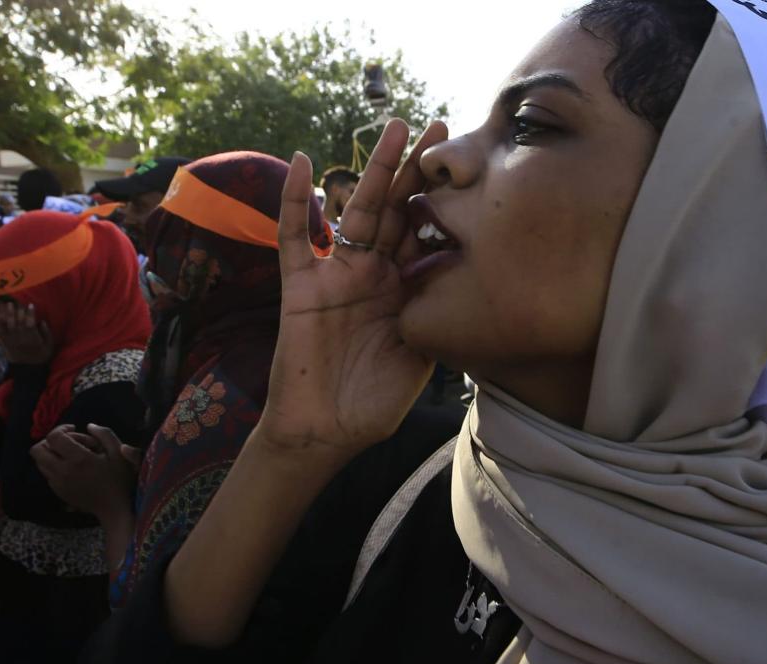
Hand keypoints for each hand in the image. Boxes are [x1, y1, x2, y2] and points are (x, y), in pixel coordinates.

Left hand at [0, 301, 53, 363]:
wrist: (28, 369)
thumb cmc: (40, 355)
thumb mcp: (49, 345)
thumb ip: (47, 333)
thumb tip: (42, 321)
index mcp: (31, 337)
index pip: (29, 323)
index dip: (30, 314)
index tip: (30, 304)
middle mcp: (18, 337)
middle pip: (14, 322)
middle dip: (12, 311)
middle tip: (11, 301)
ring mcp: (8, 338)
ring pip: (2, 324)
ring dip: (0, 313)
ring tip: (0, 303)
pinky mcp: (1, 340)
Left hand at [31, 423, 140, 520]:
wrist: (115, 509)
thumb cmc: (120, 480)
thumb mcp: (119, 452)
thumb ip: (104, 434)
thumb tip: (89, 426)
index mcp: (78, 459)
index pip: (53, 437)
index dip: (60, 428)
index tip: (73, 429)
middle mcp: (63, 471)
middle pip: (37, 450)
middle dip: (49, 441)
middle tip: (66, 442)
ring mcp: (58, 483)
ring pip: (40, 463)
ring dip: (50, 454)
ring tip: (69, 455)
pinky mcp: (58, 492)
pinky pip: (47, 474)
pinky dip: (54, 466)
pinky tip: (71, 468)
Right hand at [257, 119, 447, 460]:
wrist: (324, 434)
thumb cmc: (372, 405)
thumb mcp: (421, 359)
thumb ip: (437, 320)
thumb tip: (472, 286)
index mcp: (405, 291)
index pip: (428, 234)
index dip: (446, 200)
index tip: (471, 164)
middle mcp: (373, 275)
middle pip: (399, 210)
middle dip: (418, 170)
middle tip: (441, 126)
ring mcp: (337, 276)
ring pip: (358, 211)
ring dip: (375, 170)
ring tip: (394, 129)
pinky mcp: (302, 287)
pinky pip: (296, 238)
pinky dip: (295, 200)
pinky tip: (302, 162)